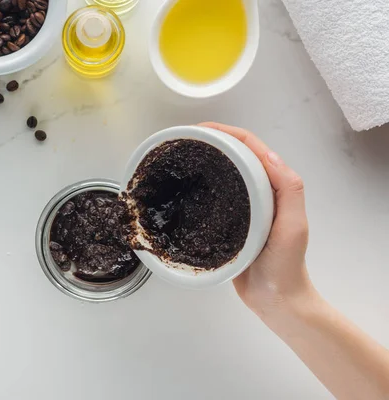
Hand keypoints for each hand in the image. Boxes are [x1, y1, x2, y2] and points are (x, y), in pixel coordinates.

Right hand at [199, 122, 313, 317]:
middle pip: (234, 157)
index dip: (227, 132)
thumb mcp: (293, 226)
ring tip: (180, 158)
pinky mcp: (226, 225)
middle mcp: (258, 193)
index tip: (202, 129)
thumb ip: (288, 190)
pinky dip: (199, 188)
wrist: (275, 300)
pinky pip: (212, 200)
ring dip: (204, 162)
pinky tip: (183, 190)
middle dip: (212, 142)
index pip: (251, 149)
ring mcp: (241, 209)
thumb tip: (269, 154)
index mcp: (274, 188)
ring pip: (222, 176)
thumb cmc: (286, 266)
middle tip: (185, 141)